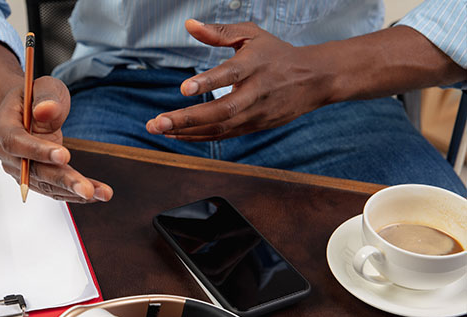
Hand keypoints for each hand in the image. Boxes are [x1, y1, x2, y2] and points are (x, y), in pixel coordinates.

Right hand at [0, 76, 112, 202]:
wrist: (26, 111)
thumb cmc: (35, 97)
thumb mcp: (44, 87)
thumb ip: (46, 97)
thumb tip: (46, 110)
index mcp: (2, 125)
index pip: (16, 142)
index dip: (38, 151)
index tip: (64, 155)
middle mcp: (5, 152)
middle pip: (32, 171)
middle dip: (62, 180)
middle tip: (86, 189)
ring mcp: (18, 169)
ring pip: (46, 184)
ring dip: (74, 191)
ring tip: (102, 193)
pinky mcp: (33, 178)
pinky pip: (53, 188)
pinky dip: (74, 192)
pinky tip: (96, 193)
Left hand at [146, 20, 331, 140]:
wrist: (314, 80)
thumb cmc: (276, 54)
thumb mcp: (252, 35)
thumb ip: (219, 32)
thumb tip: (189, 25)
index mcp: (256, 64)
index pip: (231, 74)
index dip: (208, 82)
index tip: (183, 88)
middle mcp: (256, 92)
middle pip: (222, 110)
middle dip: (186, 118)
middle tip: (156, 122)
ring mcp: (256, 113)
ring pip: (220, 128)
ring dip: (186, 131)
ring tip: (157, 128)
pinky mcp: (253, 126)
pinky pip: (222, 135)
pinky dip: (197, 137)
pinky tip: (176, 135)